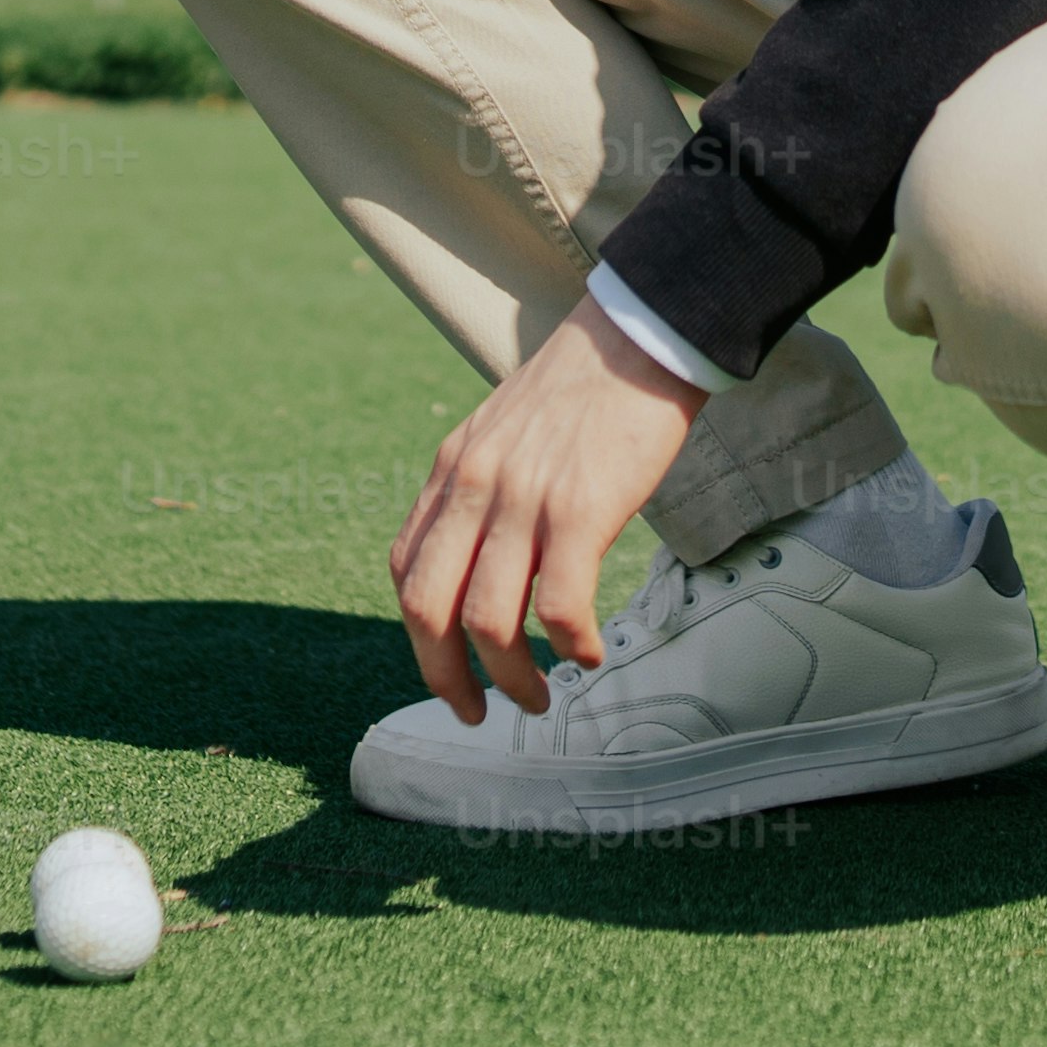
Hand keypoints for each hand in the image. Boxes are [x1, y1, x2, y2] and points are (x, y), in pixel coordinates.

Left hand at [390, 298, 711, 720]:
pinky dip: (568, 646)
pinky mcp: (581, 509)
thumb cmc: (586, 388)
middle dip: (444, 677)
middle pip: (428, 609)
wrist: (640, 334)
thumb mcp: (504, 431)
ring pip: (488, 621)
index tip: (449, 666)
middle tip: (474, 712)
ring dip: (511, 678)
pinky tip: (588, 654)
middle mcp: (474, 485)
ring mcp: (524, 499)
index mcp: (452, 468)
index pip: (406, 568)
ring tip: (539, 697)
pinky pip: (558, 606)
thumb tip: (486, 556)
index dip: (420, 633)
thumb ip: (483, 487)